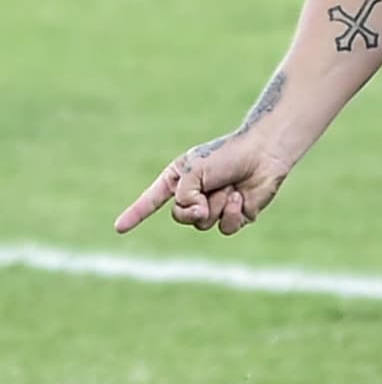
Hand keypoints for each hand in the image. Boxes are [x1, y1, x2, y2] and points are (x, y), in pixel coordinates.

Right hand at [115, 132, 289, 235]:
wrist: (262, 154)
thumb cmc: (226, 156)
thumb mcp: (194, 172)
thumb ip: (183, 196)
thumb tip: (196, 216)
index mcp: (180, 179)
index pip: (153, 199)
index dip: (136, 214)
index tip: (119, 229)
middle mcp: (195, 194)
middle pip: (180, 217)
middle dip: (192, 208)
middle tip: (205, 197)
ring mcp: (214, 206)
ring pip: (203, 224)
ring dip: (217, 205)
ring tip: (230, 187)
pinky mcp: (234, 216)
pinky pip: (225, 228)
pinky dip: (232, 213)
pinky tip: (241, 197)